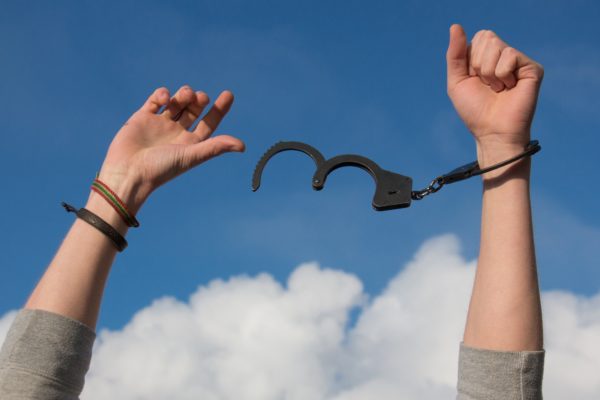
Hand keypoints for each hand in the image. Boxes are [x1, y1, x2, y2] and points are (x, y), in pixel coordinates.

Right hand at [96, 86, 244, 212]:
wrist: (128, 172)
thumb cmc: (161, 169)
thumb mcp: (191, 156)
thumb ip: (215, 147)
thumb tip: (242, 146)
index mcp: (191, 143)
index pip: (209, 123)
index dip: (220, 109)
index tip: (228, 94)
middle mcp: (177, 133)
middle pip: (193, 109)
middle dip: (199, 100)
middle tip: (201, 98)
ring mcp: (159, 124)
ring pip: (176, 102)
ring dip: (183, 94)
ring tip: (185, 95)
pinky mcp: (142, 118)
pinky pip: (156, 100)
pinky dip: (162, 94)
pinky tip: (165, 98)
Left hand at [446, 24, 542, 164]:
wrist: (491, 131)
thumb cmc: (475, 110)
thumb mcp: (457, 81)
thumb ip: (455, 54)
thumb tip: (455, 25)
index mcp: (487, 57)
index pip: (476, 38)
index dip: (470, 61)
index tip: (475, 80)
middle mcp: (504, 56)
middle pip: (486, 37)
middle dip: (478, 64)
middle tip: (487, 85)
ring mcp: (519, 62)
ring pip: (496, 46)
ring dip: (489, 72)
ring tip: (498, 88)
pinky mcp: (532, 68)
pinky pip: (510, 55)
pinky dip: (502, 75)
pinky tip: (509, 88)